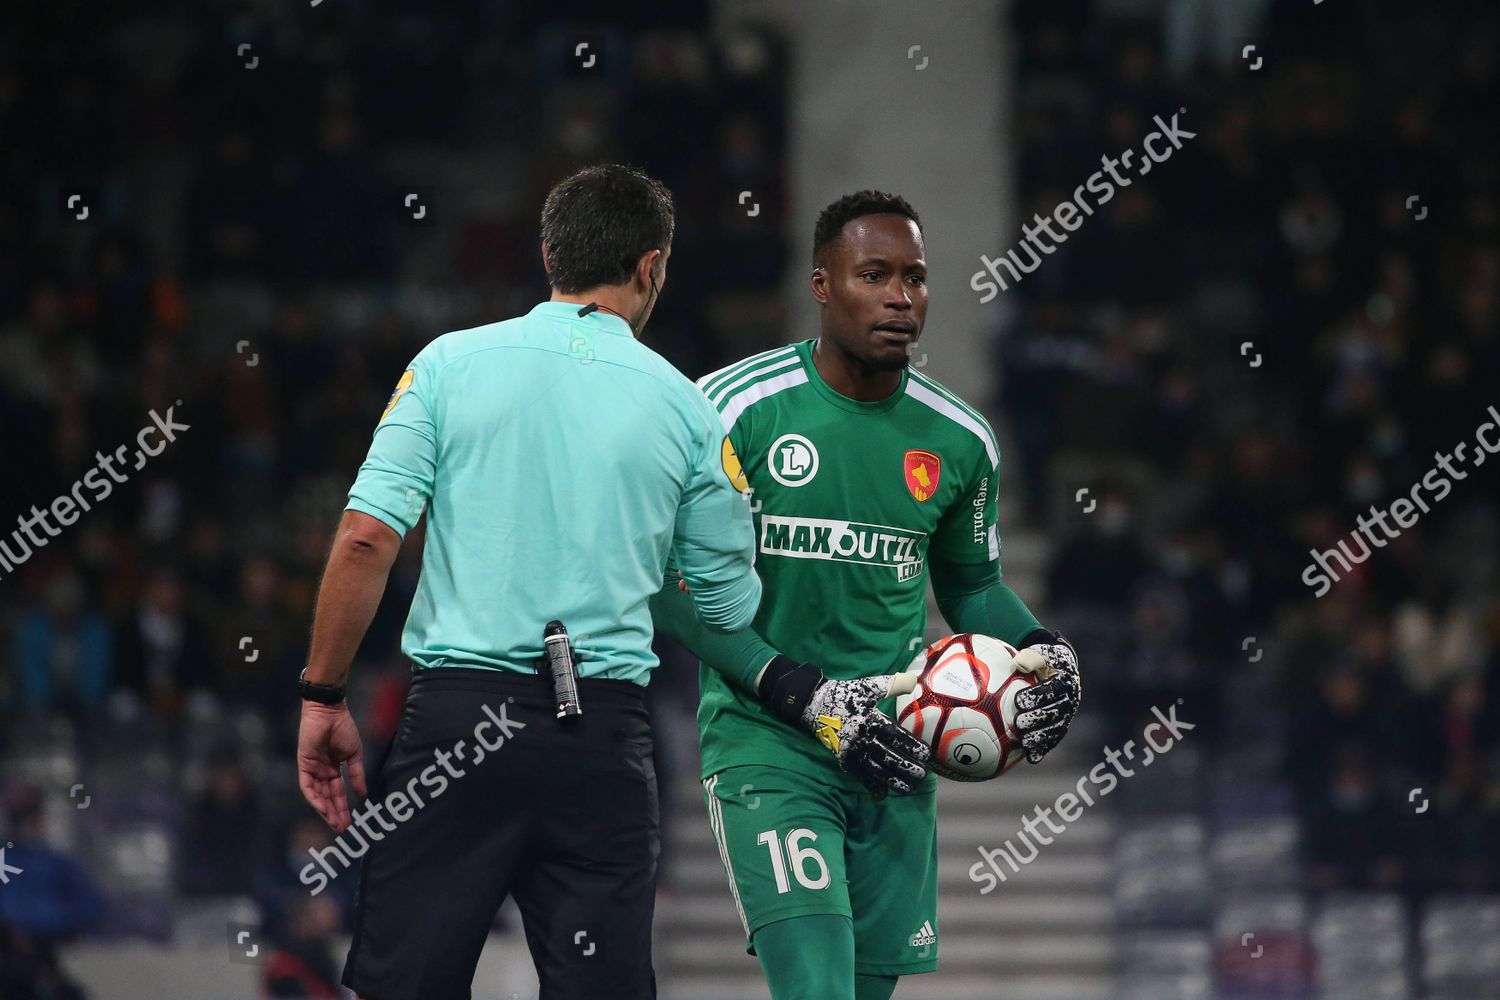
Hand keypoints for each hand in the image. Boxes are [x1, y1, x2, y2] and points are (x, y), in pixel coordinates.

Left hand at [297, 701, 366, 831]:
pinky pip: (307, 786)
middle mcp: (322, 771)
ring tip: (334, 822)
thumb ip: (357, 774)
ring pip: (317, 795)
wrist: (330, 712)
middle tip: (342, 828)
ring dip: (325, 809)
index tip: (350, 821)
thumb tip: (363, 793)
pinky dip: (314, 798)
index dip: (343, 807)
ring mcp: (312, 769)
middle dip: (334, 813)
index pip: (337, 792)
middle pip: (327, 797)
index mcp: (334, 768)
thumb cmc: (343, 728)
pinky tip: (323, 808)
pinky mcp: (304, 765)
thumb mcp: (354, 754)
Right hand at [799, 668, 930, 797]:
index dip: (911, 745)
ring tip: (908, 787)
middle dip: (906, 767)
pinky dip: (871, 785)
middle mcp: (862, 737)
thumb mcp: (868, 686)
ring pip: (876, 770)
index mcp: (870, 719)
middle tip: (922, 774)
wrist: (814, 704)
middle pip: (888, 756)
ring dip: (892, 780)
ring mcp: (852, 750)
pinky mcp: (843, 759)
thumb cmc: (846, 694)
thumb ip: (892, 684)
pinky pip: (859, 775)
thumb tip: (913, 679)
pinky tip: (882, 793)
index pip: (895, 735)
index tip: (926, 753)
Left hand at [1011, 633, 1080, 763]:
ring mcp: (1067, 716)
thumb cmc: (1044, 661)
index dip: (1036, 696)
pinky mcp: (1061, 727)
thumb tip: (1019, 662)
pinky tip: (1031, 758)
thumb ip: (1031, 657)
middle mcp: (1070, 700)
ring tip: (1024, 742)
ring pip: (1056, 729)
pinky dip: (1043, 749)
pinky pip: (1054, 740)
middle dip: (1036, 718)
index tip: (1018, 700)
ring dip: (1041, 737)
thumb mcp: (1040, 654)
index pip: (1052, 689)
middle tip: (1018, 722)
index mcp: (1065, 681)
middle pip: (1055, 712)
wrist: (1059, 671)